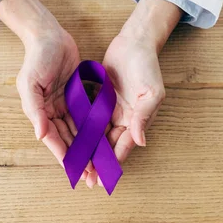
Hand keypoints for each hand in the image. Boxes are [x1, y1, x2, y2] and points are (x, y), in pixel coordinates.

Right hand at [0, 0, 89, 176]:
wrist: (48, 35)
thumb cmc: (37, 58)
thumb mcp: (30, 83)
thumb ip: (35, 110)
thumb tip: (40, 135)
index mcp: (38, 111)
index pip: (53, 139)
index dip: (64, 156)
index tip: (75, 171)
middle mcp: (50, 112)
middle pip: (66, 140)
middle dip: (77, 158)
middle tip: (90, 176)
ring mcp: (63, 104)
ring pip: (76, 132)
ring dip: (85, 148)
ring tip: (97, 165)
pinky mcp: (74, 96)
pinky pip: (84, 117)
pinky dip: (91, 130)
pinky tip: (101, 142)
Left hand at [89, 0, 181, 186]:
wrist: (135, 42)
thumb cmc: (147, 66)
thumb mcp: (151, 92)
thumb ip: (143, 117)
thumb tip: (140, 141)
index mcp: (138, 121)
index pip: (123, 148)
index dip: (111, 164)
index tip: (101, 179)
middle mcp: (125, 120)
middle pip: (109, 147)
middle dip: (98, 164)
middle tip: (86, 181)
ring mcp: (113, 111)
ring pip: (98, 137)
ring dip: (89, 152)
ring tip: (77, 167)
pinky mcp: (102, 101)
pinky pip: (91, 121)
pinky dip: (83, 132)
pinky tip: (72, 143)